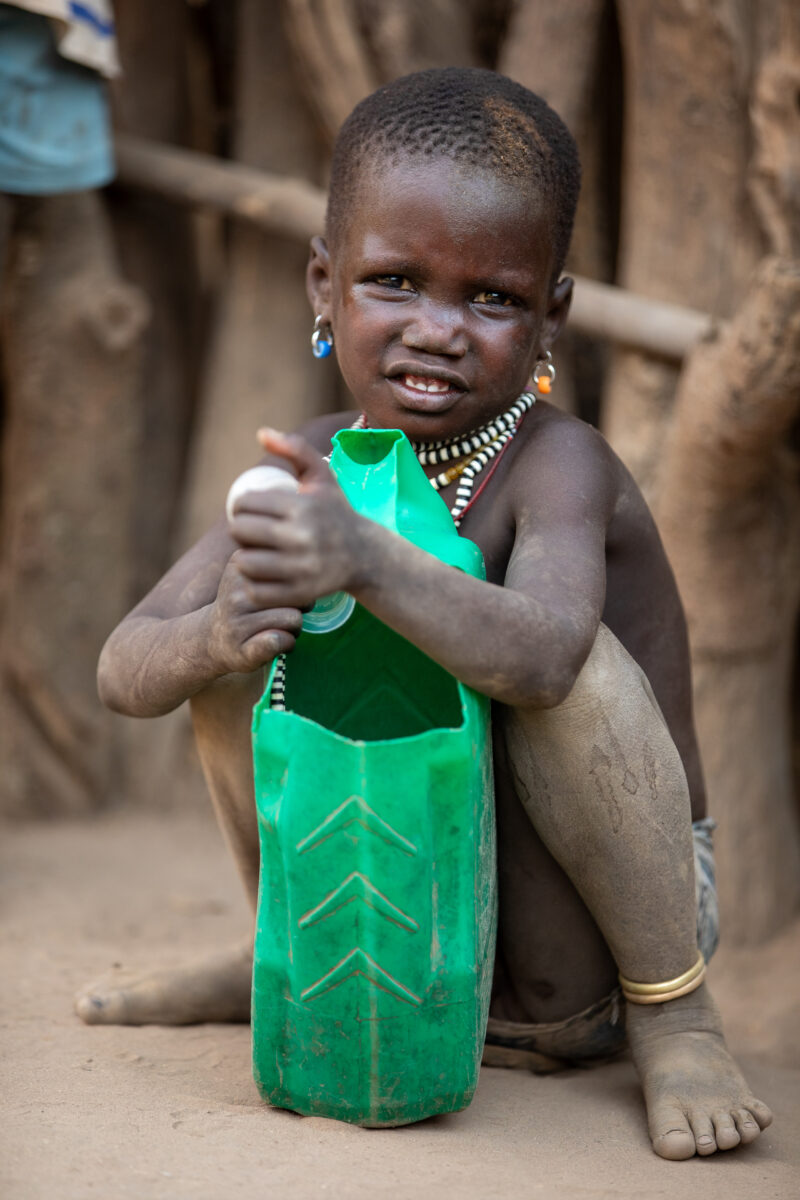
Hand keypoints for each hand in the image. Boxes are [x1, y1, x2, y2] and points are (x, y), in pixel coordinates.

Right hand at [207, 552, 303, 674]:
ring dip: (295, 628)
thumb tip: (311, 570)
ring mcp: (237, 623)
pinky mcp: (243, 649)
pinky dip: (288, 644)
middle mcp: (236, 593)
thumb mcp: (251, 573)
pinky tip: (277, 644)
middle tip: (285, 613)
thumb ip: (277, 562)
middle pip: (296, 593)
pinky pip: (282, 641)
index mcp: (240, 566)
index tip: (285, 591)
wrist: (209, 638)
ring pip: (294, 619)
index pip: (290, 568)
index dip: (297, 582)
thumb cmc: (244, 604)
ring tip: (280, 628)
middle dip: (300, 605)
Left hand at [225, 427, 364, 614]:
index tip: (249, 511)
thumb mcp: (322, 476)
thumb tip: (261, 433)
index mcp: (302, 507)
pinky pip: (256, 590)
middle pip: (241, 532)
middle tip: (251, 532)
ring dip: (245, 557)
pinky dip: (254, 583)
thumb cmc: (336, 511)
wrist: (366, 555)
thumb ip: (295, 448)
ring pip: (245, 563)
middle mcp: (301, 537)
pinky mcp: (299, 593)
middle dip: (241, 530)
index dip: (241, 506)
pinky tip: (264, 574)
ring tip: (256, 552)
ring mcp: (300, 568)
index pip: (246, 504)